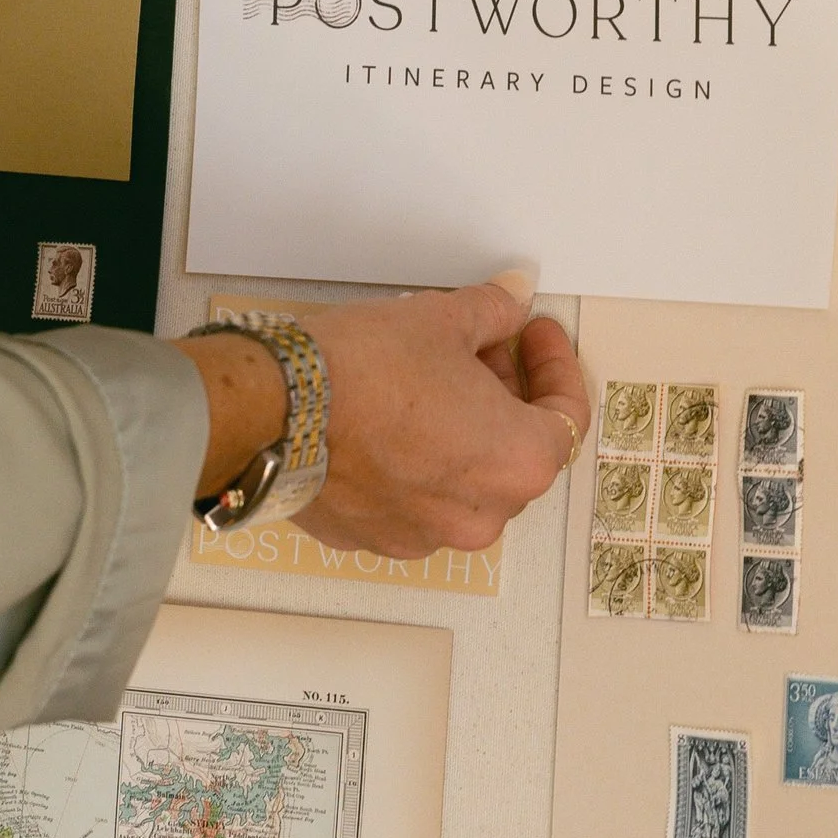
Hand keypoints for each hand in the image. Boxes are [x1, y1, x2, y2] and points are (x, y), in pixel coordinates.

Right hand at [190, 278, 587, 557]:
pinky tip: (387, 423)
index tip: (533, 333)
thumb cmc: (365, 371)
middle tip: (478, 348)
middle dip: (504, 397)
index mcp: (518, 463)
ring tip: (427, 385)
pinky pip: (412, 500)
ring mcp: (425, 534)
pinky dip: (413, 464)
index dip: (554, 366)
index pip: (565, 417)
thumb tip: (512, 298)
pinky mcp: (374, 539)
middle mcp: (481, 514)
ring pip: (463, 480)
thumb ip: (492, 312)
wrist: (272, 411)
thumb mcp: (442, 320)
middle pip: (514, 452)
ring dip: (460, 434)